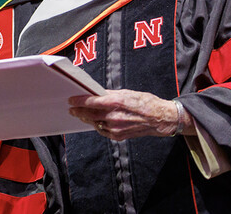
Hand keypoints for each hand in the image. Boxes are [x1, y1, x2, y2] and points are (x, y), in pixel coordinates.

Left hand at [68, 89, 185, 139]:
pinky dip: (98, 125)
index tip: (71, 100)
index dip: (78, 101)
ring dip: (88, 118)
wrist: (159, 118)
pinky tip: (97, 121)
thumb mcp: (126, 92)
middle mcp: (114, 116)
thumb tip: (96, 94)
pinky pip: (103, 131)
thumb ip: (109, 94)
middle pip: (89, 114)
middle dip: (79, 111)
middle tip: (72, 109)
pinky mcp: (118, 136)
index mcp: (115, 102)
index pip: (90, 102)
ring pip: (95, 123)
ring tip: (82, 114)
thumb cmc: (145, 102)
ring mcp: (115, 128)